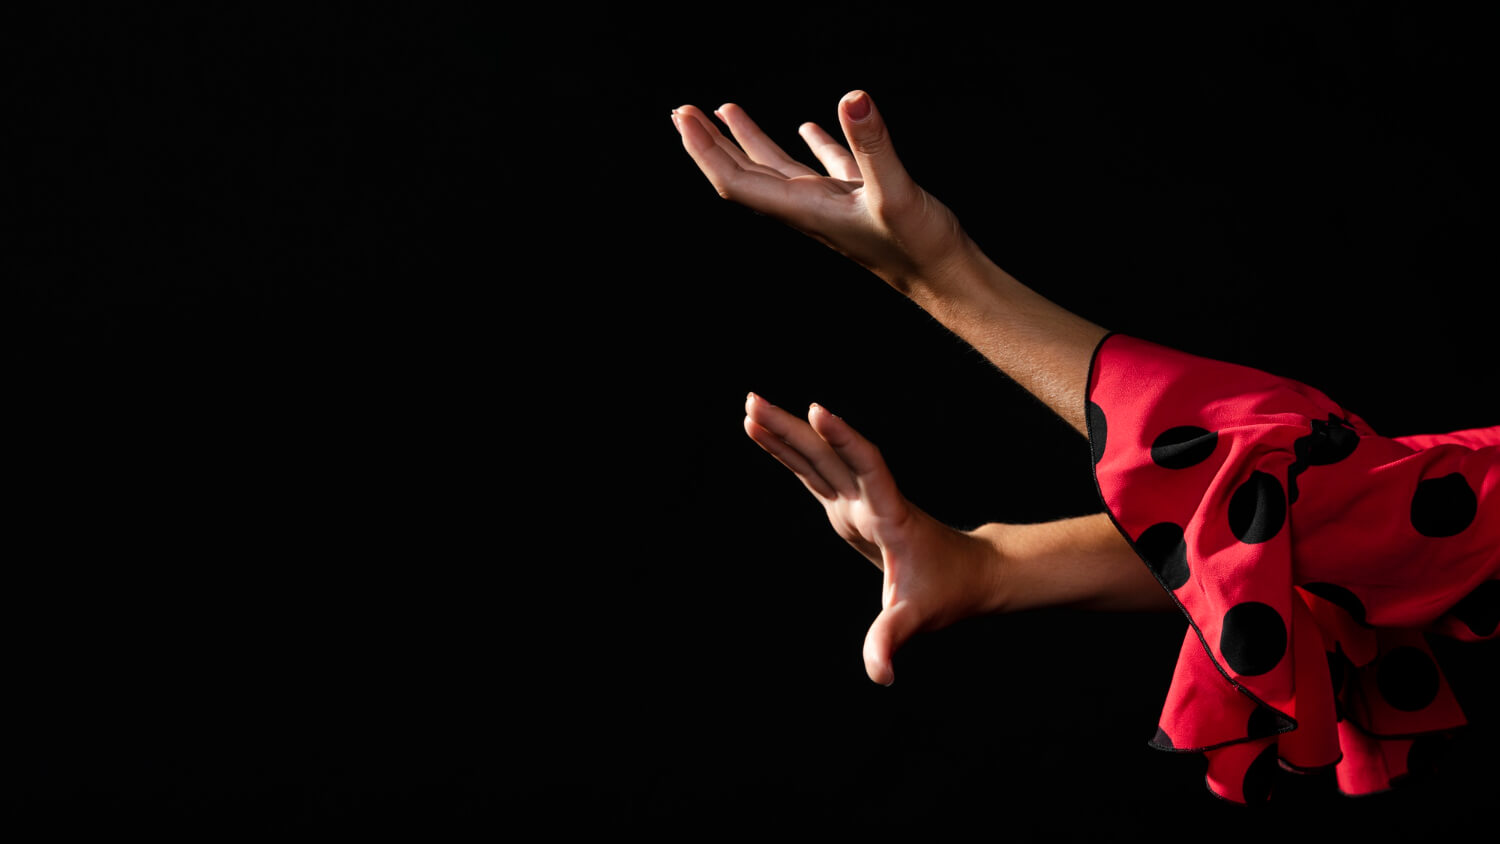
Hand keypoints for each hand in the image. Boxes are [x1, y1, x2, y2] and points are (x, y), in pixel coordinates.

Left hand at [673, 92, 973, 292]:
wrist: (948, 280)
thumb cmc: (919, 247)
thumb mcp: (897, 192)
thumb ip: (873, 145)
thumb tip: (854, 99)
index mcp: (805, 210)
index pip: (739, 180)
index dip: (707, 150)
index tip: (684, 118)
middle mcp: (809, 209)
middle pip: (747, 175)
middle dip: (712, 143)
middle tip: (682, 111)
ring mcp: (832, 206)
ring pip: (779, 169)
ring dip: (749, 142)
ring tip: (726, 111)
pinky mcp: (859, 201)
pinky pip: (824, 167)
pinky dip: (809, 145)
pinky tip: (807, 127)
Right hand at [743, 392, 999, 684]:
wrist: (968, 573)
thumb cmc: (947, 593)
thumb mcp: (918, 618)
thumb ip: (892, 641)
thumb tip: (880, 676)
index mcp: (889, 515)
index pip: (867, 467)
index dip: (843, 440)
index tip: (816, 411)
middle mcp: (870, 499)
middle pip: (829, 454)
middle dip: (791, 429)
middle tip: (753, 402)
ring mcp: (857, 500)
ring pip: (817, 459)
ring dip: (784, 434)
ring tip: (750, 408)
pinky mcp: (847, 507)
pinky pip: (813, 472)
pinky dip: (788, 454)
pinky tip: (764, 435)